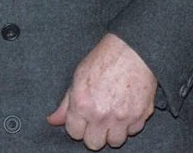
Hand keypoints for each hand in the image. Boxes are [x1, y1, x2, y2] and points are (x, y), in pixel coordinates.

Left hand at [47, 33, 155, 149]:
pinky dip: (130, 124)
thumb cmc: (103, 59)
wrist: (132, 50)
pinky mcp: (140, 116)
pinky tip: (126, 109)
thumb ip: (66, 103)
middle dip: (94, 133)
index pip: (75, 133)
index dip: (78, 126)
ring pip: (115, 142)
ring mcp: (122, 117)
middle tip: (97, 119)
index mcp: (82, 104)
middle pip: (94, 143)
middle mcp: (101, 114)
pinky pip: (133, 131)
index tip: (83, 118)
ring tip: (113, 115)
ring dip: (113, 131)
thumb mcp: (78, 77)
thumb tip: (52, 120)